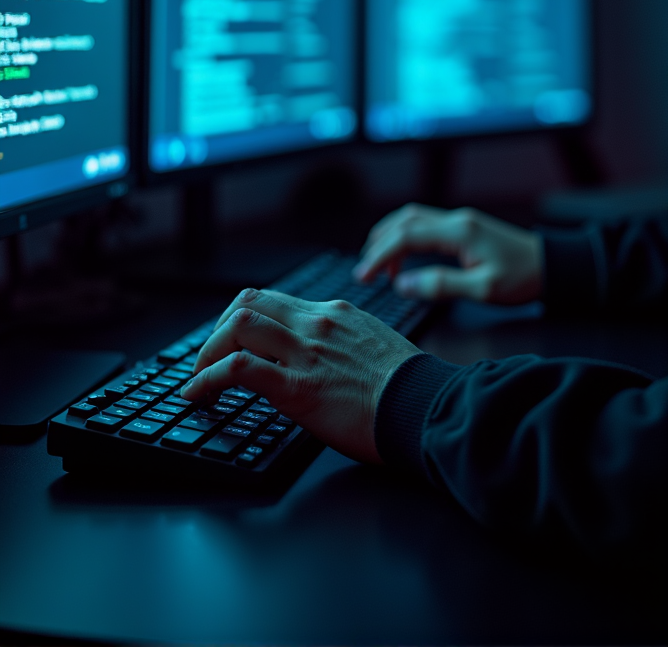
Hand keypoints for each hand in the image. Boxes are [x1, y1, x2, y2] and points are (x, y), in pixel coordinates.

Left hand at [180, 288, 419, 463]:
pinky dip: (207, 378)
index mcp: (334, 313)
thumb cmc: (408, 389)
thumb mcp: (372, 346)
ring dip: (207, 352)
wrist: (427, 409)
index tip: (231, 340)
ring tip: (199, 378)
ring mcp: (306, 352)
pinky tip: (198, 395)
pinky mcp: (298, 387)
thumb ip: (340, 342)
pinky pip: (238, 368)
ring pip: (237, 326)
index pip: (273, 300)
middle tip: (209, 357)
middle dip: (218, 330)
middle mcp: (316, 323)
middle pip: (247, 303)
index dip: (242, 319)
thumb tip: (316, 356)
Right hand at [353, 203, 542, 304]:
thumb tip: (403, 285)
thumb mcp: (483, 289)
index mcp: (458, 232)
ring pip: (412, 218)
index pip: (405, 237)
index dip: (380, 256)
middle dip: (378, 244)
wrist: (553, 266)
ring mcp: (459, 221)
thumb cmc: (523, 279)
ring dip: (390, 236)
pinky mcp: (463, 227)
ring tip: (378, 263)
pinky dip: (405, 236)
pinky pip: (424, 224)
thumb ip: (440, 286)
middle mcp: (455, 220)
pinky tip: (405, 257)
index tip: (364, 276)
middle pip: (403, 220)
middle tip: (364, 271)